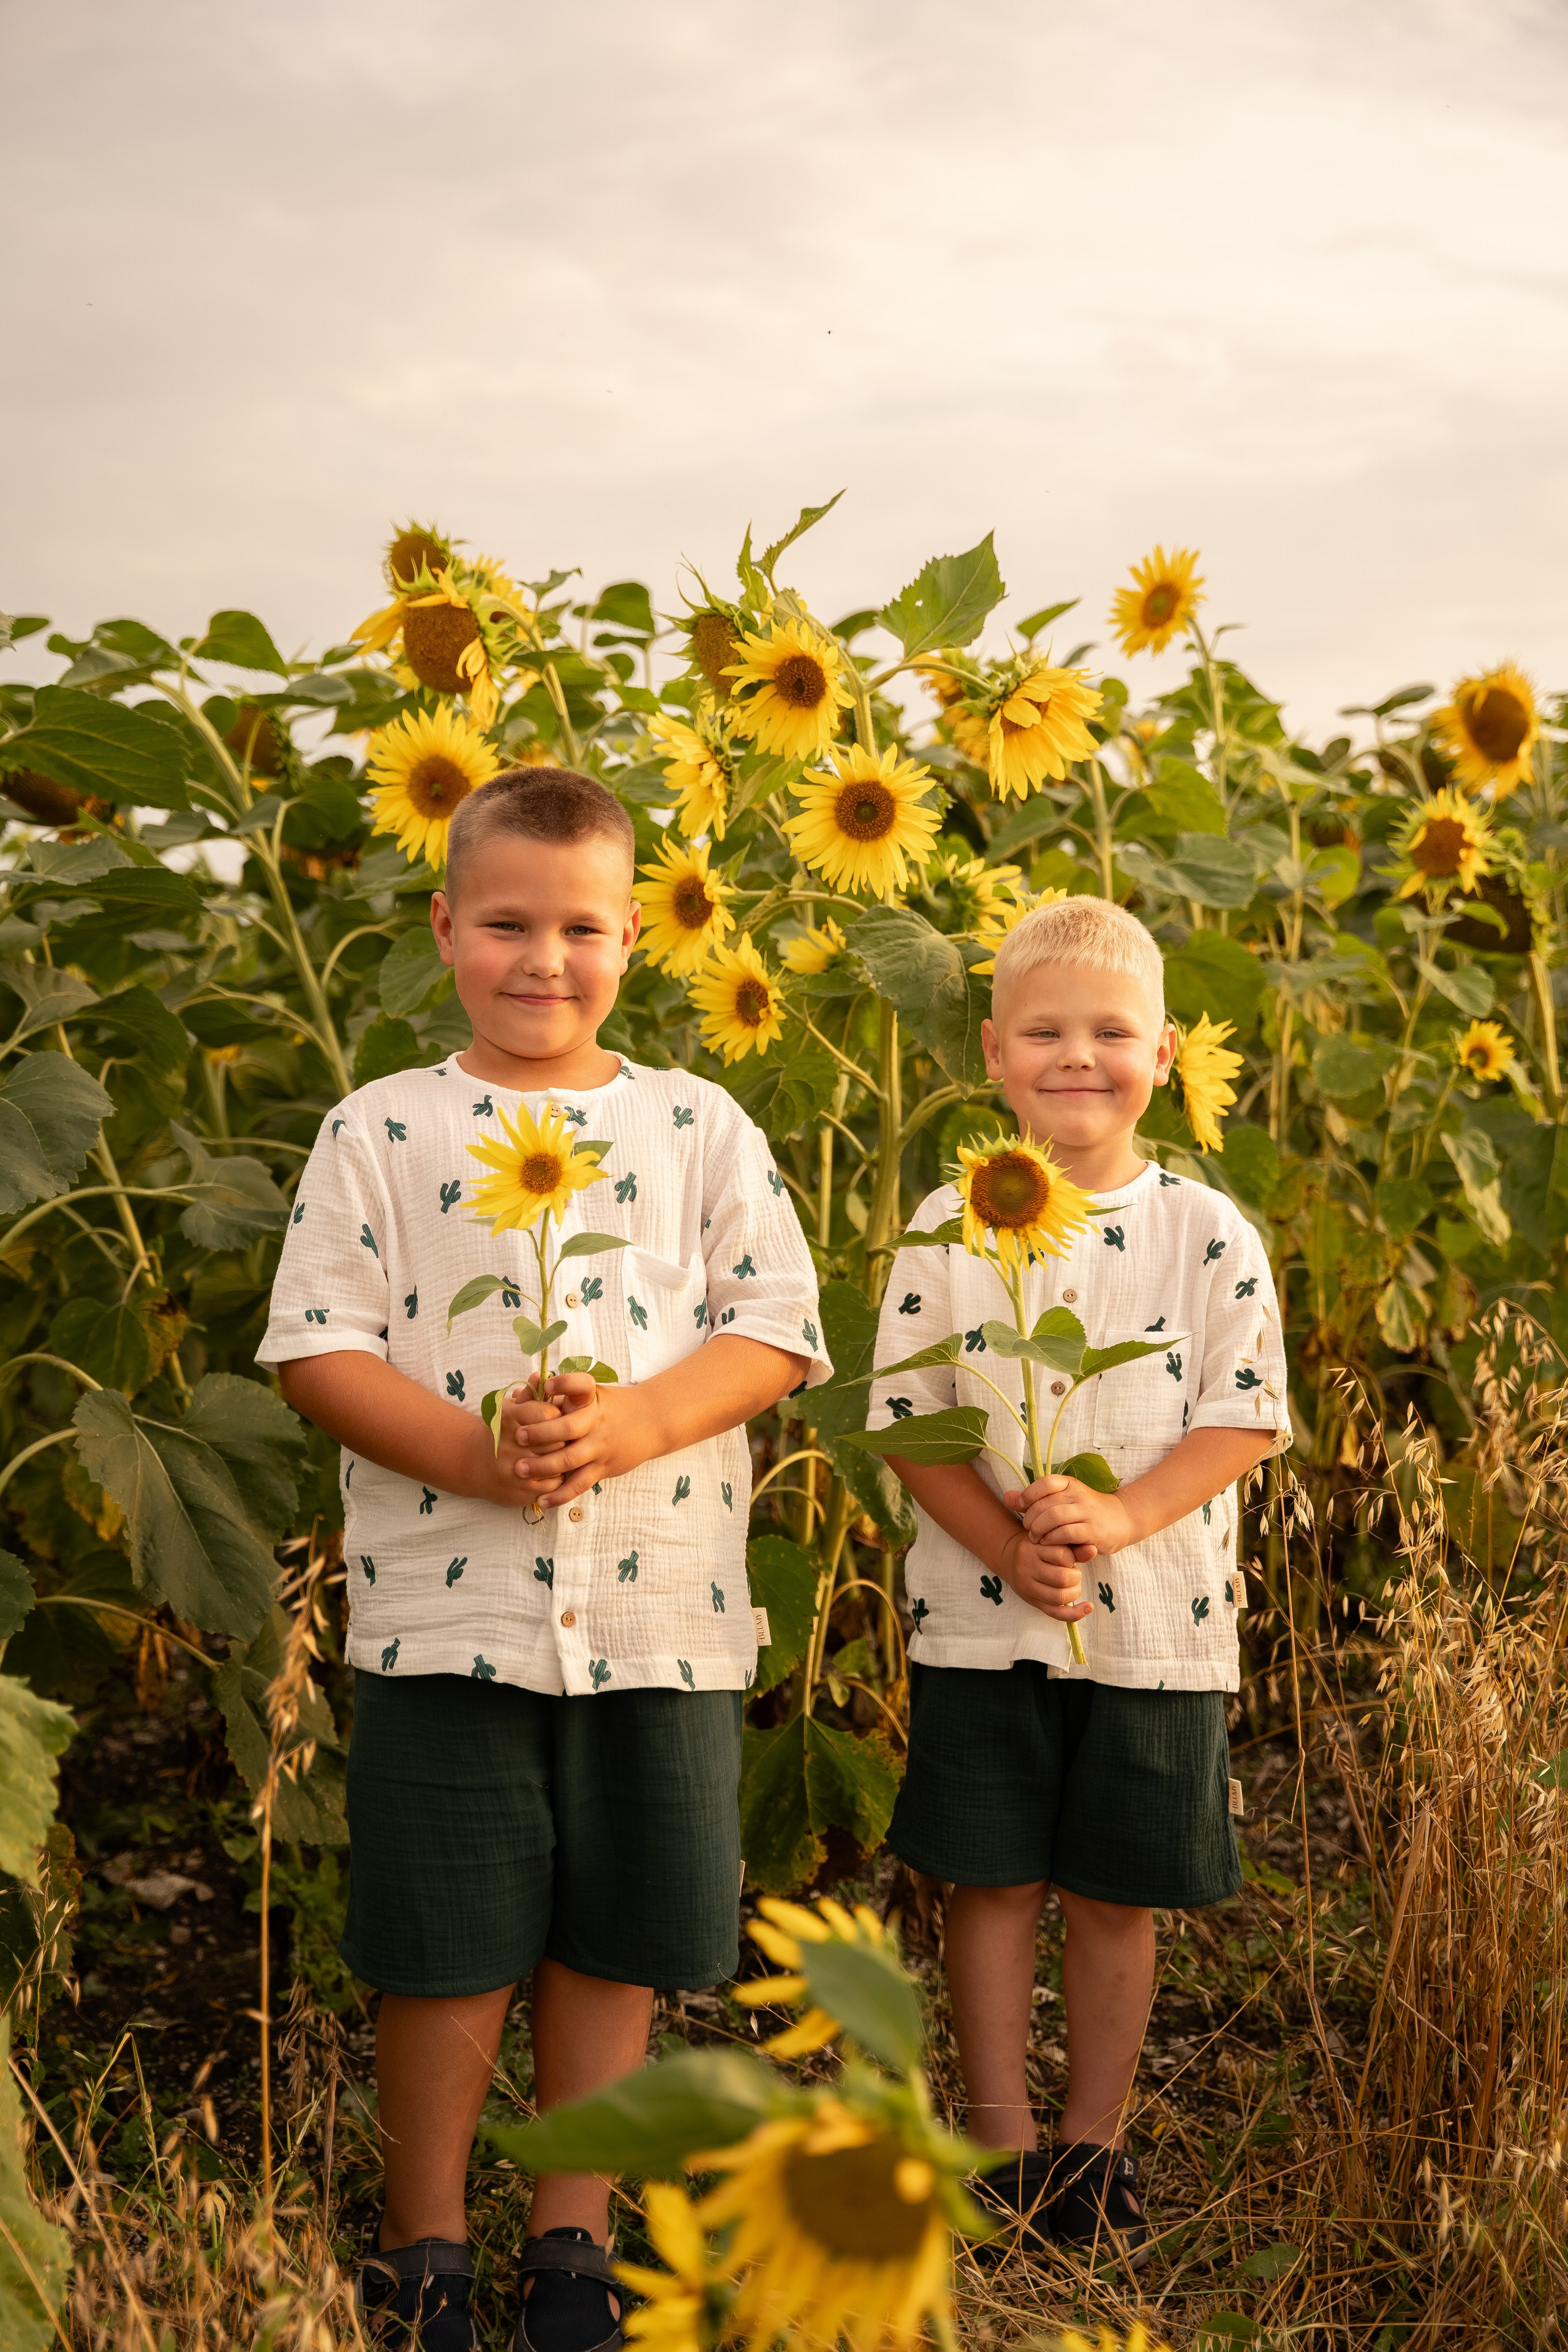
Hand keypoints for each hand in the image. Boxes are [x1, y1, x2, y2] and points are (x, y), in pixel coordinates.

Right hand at [458, 1386, 561, 1508]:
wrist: (473, 1464)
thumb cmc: (499, 1432)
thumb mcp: (509, 1410)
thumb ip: (529, 1394)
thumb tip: (542, 1374)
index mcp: (509, 1419)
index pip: (549, 1414)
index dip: (558, 1417)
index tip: (557, 1419)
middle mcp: (510, 1445)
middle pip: (556, 1440)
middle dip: (563, 1439)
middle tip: (564, 1438)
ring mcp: (514, 1470)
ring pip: (557, 1464)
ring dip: (562, 1460)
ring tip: (560, 1455)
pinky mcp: (521, 1491)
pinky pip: (554, 1484)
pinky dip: (557, 1478)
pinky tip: (552, 1472)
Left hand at [510, 1371, 653, 1508]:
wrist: (652, 1422)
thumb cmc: (613, 1406)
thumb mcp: (593, 1394)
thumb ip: (562, 1394)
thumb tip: (524, 1388)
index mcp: (593, 1399)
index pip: (581, 1385)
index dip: (564, 1384)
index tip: (547, 1385)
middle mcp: (596, 1422)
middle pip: (567, 1428)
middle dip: (541, 1433)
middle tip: (519, 1436)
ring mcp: (600, 1447)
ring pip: (569, 1460)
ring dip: (543, 1466)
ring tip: (520, 1469)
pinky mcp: (603, 1468)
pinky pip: (580, 1484)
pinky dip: (560, 1494)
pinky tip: (542, 1500)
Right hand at [997, 1528, 1092, 1623]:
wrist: (1010, 1559)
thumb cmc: (1037, 1549)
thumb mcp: (1051, 1543)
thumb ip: (1073, 1548)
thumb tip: (1093, 1549)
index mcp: (1032, 1549)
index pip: (1061, 1554)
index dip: (1072, 1558)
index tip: (1070, 1558)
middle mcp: (1027, 1569)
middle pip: (1062, 1578)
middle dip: (1075, 1577)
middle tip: (1073, 1573)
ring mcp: (1028, 1588)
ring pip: (1059, 1597)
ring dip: (1074, 1592)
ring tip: (1073, 1585)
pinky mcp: (1033, 1602)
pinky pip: (1056, 1613)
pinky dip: (1075, 1613)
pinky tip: (1088, 1607)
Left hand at [1003, 1475, 1137, 1558]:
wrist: (1123, 1520)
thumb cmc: (1086, 1512)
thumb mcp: (1062, 1501)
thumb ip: (1034, 1499)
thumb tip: (1006, 1497)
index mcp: (1070, 1484)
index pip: (1044, 1483)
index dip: (1028, 1496)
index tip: (1021, 1508)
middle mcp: (1078, 1495)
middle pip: (1045, 1504)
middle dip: (1030, 1518)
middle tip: (1028, 1529)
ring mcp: (1087, 1512)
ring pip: (1054, 1517)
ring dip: (1039, 1530)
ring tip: (1035, 1538)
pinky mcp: (1093, 1531)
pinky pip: (1066, 1533)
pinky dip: (1052, 1539)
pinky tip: (1049, 1543)